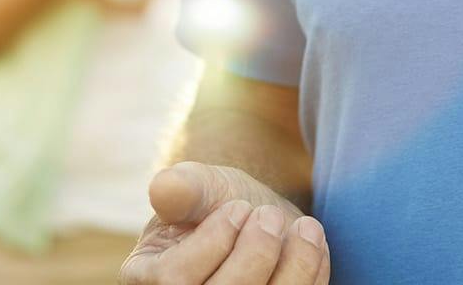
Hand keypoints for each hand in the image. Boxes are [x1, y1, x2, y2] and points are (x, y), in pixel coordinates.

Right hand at [119, 161, 329, 283]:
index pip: (175, 278)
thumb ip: (183, 189)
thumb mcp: (199, 187)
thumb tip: (164, 190)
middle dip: (255, 255)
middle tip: (270, 215)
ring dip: (294, 268)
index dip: (214, 241)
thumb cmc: (216, 204)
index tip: (239, 207)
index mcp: (149, 280)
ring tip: (305, 227)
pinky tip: (313, 246)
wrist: (254, 222)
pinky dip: (311, 277)